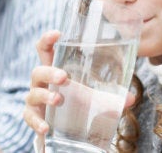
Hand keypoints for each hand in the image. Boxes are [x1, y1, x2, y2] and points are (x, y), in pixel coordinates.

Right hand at [23, 31, 136, 145]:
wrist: (61, 128)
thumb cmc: (74, 104)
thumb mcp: (92, 98)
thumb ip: (110, 97)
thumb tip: (131, 98)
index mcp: (54, 70)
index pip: (45, 50)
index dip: (48, 40)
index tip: (57, 33)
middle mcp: (41, 83)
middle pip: (38, 71)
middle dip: (49, 72)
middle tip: (64, 76)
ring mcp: (35, 100)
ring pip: (33, 94)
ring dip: (45, 95)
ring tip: (58, 99)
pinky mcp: (33, 118)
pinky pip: (30, 118)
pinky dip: (37, 122)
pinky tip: (46, 127)